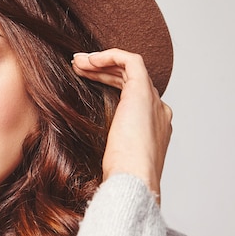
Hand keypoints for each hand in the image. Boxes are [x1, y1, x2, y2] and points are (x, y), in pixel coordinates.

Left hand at [71, 49, 171, 202]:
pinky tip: (89, 60)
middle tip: (78, 66)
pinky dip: (110, 56)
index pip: (132, 94)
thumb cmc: (119, 176)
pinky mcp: (142, 92)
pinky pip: (131, 61)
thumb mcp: (111, 155)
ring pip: (130, 68)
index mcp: (153, 126)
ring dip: (102, 61)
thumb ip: (107, 141)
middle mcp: (157, 110)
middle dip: (103, 70)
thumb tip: (83, 138)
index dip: (108, 83)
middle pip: (130, 79)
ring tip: (77, 62)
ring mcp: (153, 100)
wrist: (132, 179)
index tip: (83, 80)